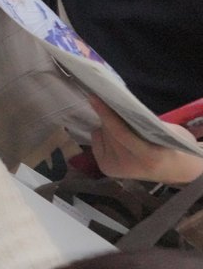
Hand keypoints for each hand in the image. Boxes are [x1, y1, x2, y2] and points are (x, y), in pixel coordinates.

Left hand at [88, 97, 202, 185]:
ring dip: (107, 126)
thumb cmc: (172, 145)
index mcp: (148, 156)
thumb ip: (143, 122)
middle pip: (108, 132)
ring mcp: (115, 169)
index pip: (120, 132)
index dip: (106, 113)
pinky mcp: (106, 169)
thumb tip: (116, 106)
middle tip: (117, 108)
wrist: (174, 171)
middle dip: (110, 117)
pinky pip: (96, 141)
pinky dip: (103, 134)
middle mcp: (128, 165)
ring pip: (101, 135)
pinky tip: (116, 138)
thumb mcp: (166, 131)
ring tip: (123, 127)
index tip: (94, 97)